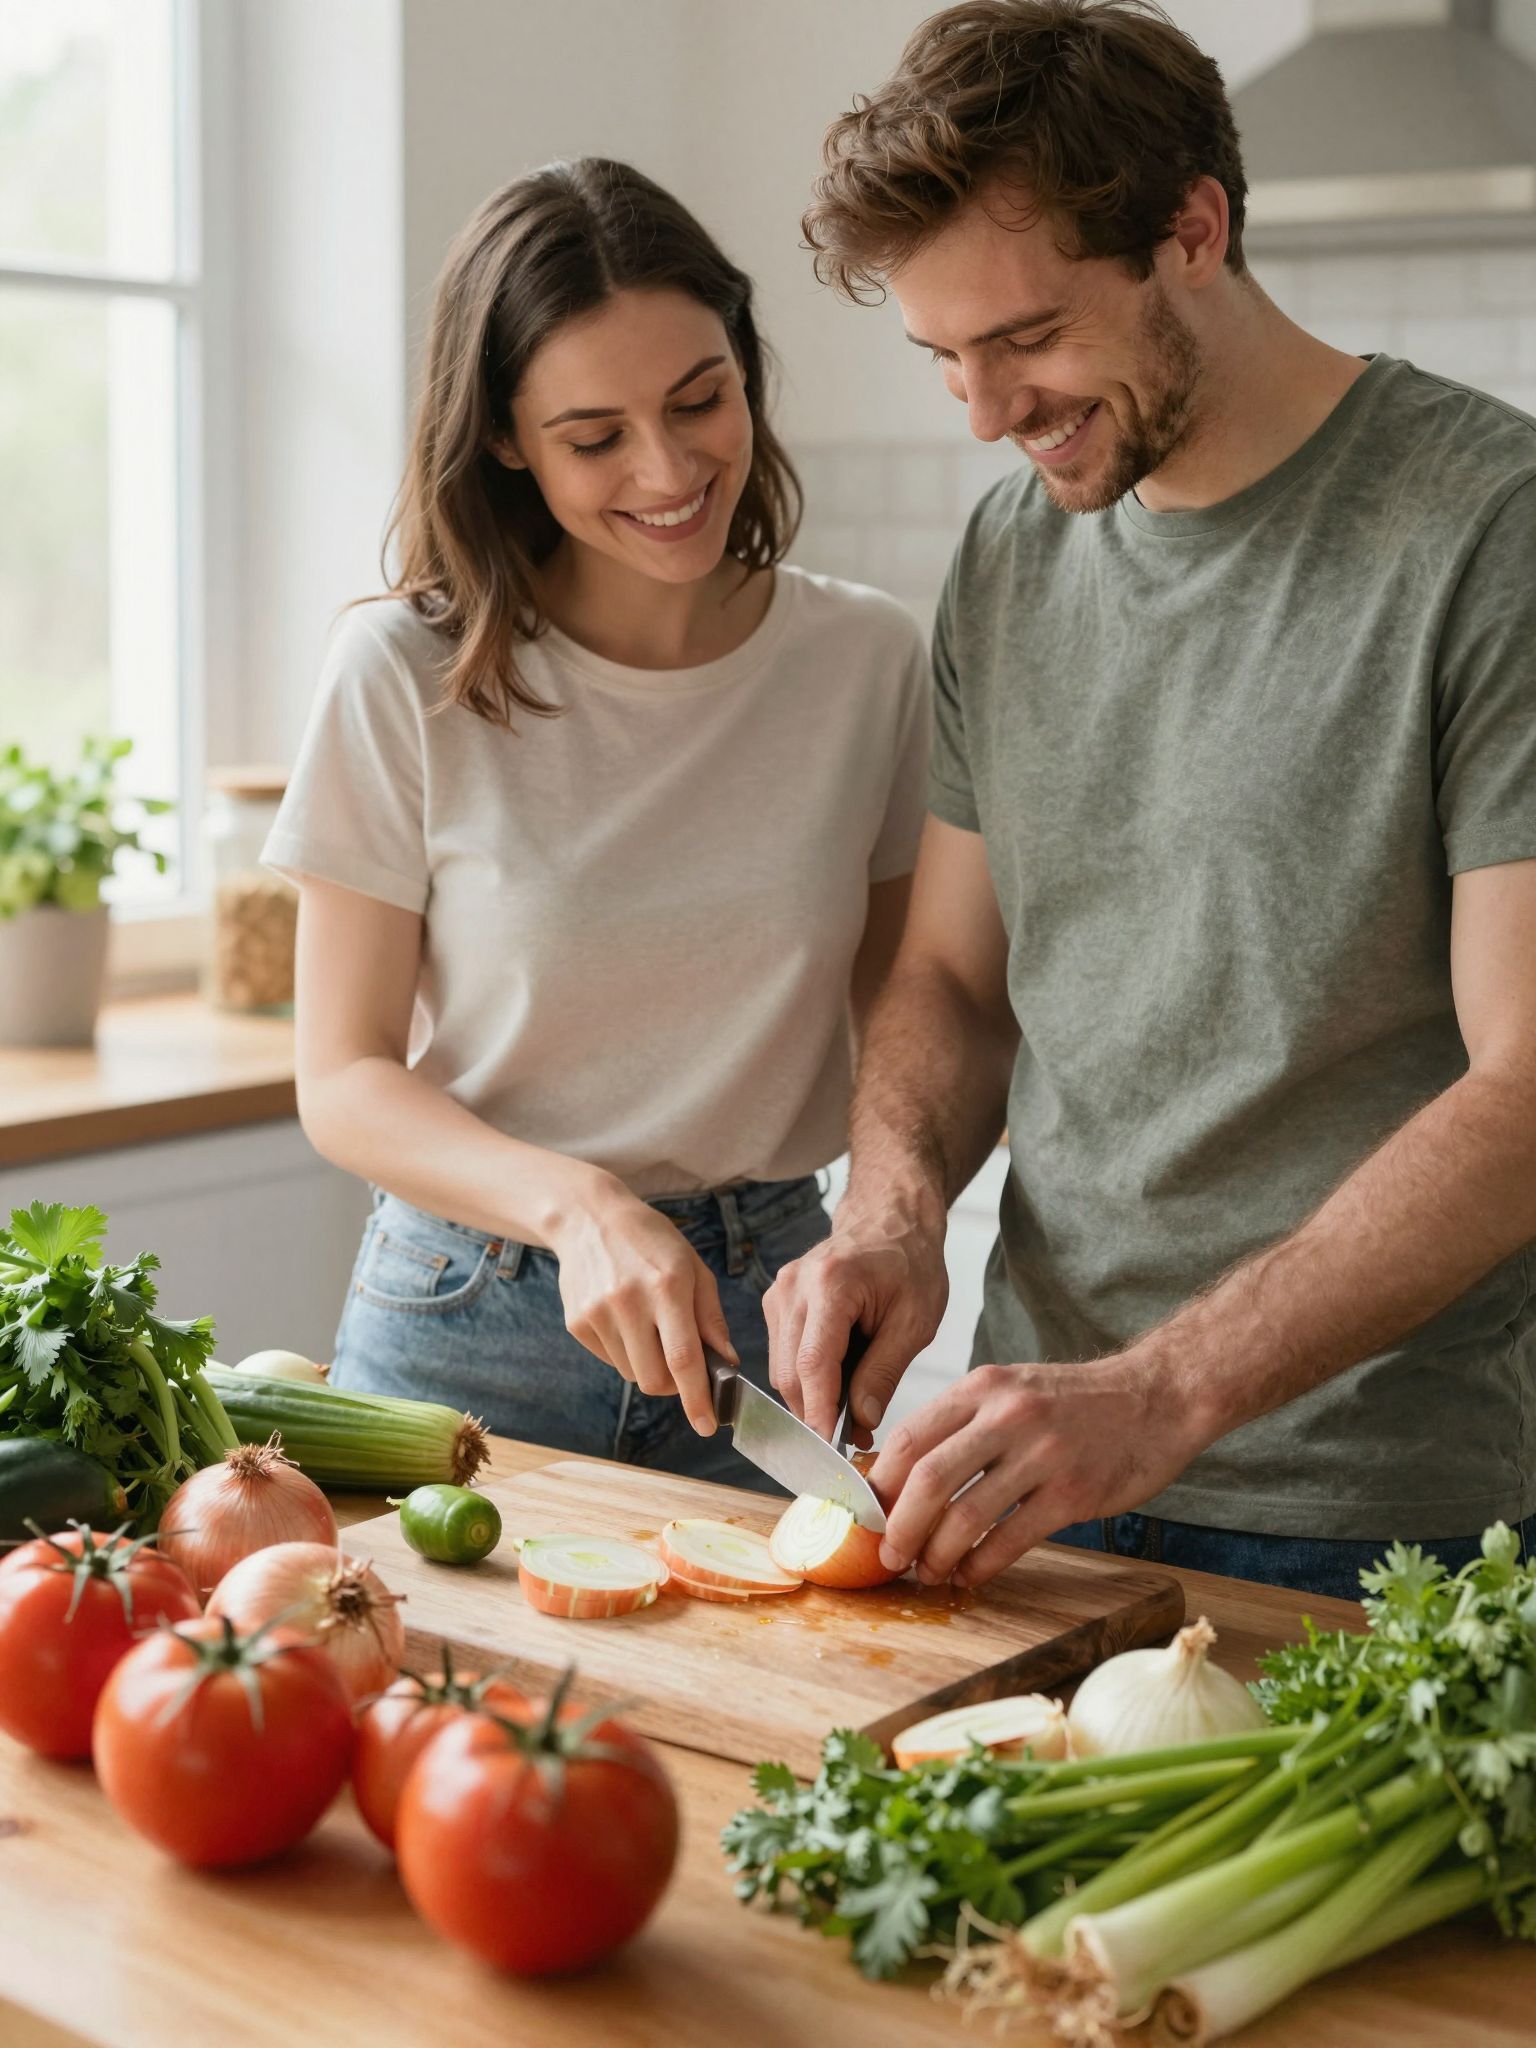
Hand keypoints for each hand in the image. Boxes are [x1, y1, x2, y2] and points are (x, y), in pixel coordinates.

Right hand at [550, 1179, 735, 1433]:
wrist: (590, 1218)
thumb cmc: (652, 1242)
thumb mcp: (693, 1268)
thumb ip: (711, 1317)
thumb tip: (727, 1362)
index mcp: (666, 1287)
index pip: (683, 1359)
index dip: (696, 1398)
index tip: (707, 1425)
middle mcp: (629, 1303)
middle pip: (654, 1379)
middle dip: (675, 1386)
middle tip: (683, 1368)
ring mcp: (598, 1314)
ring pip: (633, 1374)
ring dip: (650, 1366)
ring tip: (651, 1329)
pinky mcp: (577, 1324)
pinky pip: (611, 1360)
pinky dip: (626, 1352)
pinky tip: (626, 1319)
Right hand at [763, 1208, 948, 1442]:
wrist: (890, 1220)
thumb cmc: (910, 1264)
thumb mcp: (915, 1321)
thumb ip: (884, 1372)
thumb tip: (860, 1423)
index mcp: (833, 1283)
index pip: (813, 1363)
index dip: (818, 1412)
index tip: (828, 1450)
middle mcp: (795, 1285)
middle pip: (790, 1372)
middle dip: (815, 1412)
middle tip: (851, 1439)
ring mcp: (780, 1291)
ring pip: (781, 1368)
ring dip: (811, 1397)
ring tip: (851, 1406)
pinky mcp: (776, 1301)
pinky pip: (782, 1354)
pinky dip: (806, 1376)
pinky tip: (837, 1379)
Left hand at [866, 1354, 1210, 1588]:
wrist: (1156, 1397)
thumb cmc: (1075, 1401)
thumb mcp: (1010, 1390)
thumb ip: (962, 1424)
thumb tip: (901, 1476)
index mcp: (982, 1389)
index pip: (908, 1437)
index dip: (877, 1484)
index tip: (866, 1515)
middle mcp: (1007, 1416)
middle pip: (927, 1478)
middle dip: (898, 1527)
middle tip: (888, 1556)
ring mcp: (1042, 1454)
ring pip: (966, 1515)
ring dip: (936, 1554)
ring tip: (926, 1572)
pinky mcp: (1073, 1493)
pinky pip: (1010, 1539)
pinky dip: (980, 1565)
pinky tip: (969, 1576)